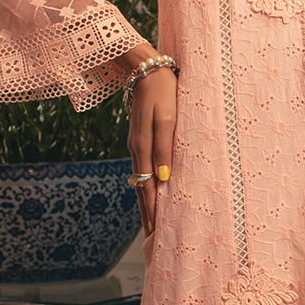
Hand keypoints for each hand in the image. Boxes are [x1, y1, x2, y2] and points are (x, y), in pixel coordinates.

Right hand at [127, 67, 176, 237]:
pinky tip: (149, 191)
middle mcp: (136, 148)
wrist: (146, 69)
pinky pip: (140, 167)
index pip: (147, 185)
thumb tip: (162, 178)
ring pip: (139, 178)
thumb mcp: (168, 119)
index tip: (155, 229)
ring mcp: (135, 144)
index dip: (151, 208)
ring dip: (144, 200)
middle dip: (146, 211)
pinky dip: (143, 184)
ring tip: (150, 220)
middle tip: (151, 236)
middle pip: (140, 187)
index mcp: (143, 146)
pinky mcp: (139, 138)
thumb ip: (165, 148)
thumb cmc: (164, 92)